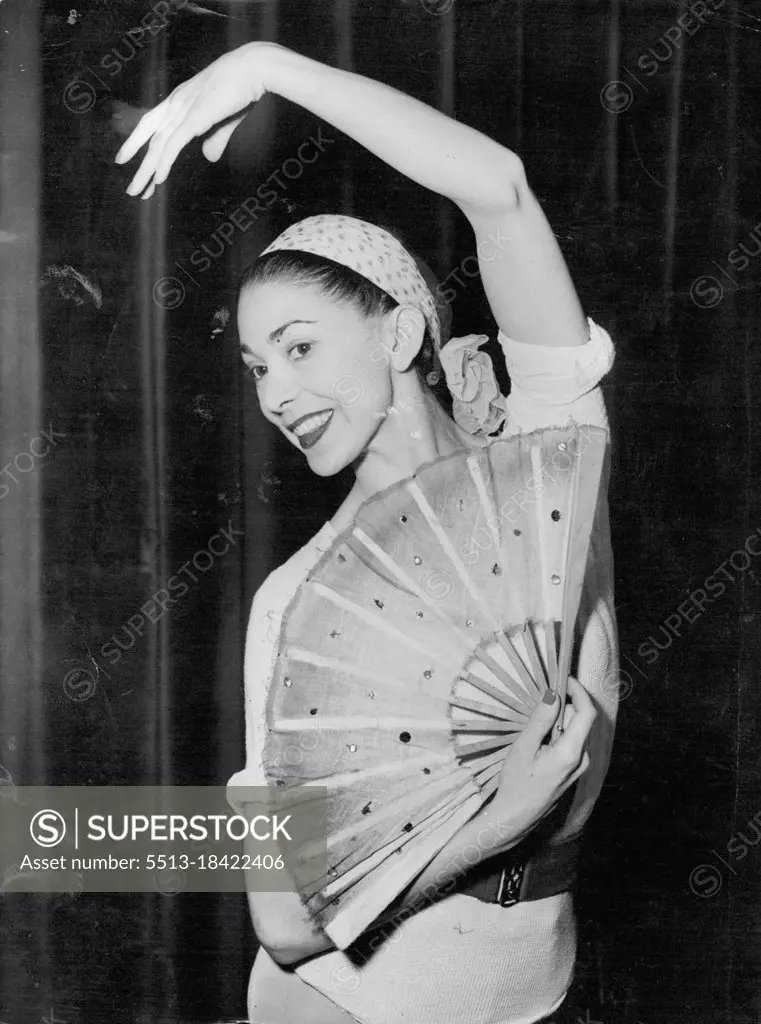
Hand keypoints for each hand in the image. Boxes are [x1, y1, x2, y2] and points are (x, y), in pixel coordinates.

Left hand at [114, 41, 277, 197]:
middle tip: (132, 189)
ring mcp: (183, 109)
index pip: (151, 124)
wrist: (253, 69)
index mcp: (179, 99)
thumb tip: (208, 157)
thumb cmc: (241, 89)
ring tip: (138, 191)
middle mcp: (175, 103)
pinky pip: (174, 144)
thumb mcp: (224, 119)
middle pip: (149, 137)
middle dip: (138, 164)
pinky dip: (165, 162)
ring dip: (147, 171)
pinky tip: (159, 179)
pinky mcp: (195, 117)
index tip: (124, 159)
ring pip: (158, 145)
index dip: (136, 141)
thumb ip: (214, 140)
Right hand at [493, 677, 594, 838]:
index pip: (586, 713)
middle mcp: (581, 759)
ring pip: (576, 730)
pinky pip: (572, 742)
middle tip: (544, 696)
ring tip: (539, 720)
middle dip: (566, 704)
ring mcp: (579, 766)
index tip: (563, 678)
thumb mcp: (524, 747)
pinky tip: (542, 737)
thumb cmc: (516, 783)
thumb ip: (541, 720)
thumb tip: (553, 695)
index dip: (578, 691)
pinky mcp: (574, 770)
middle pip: (581, 720)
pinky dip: (560, 732)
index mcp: (571, 752)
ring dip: (561, 718)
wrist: (516, 817)